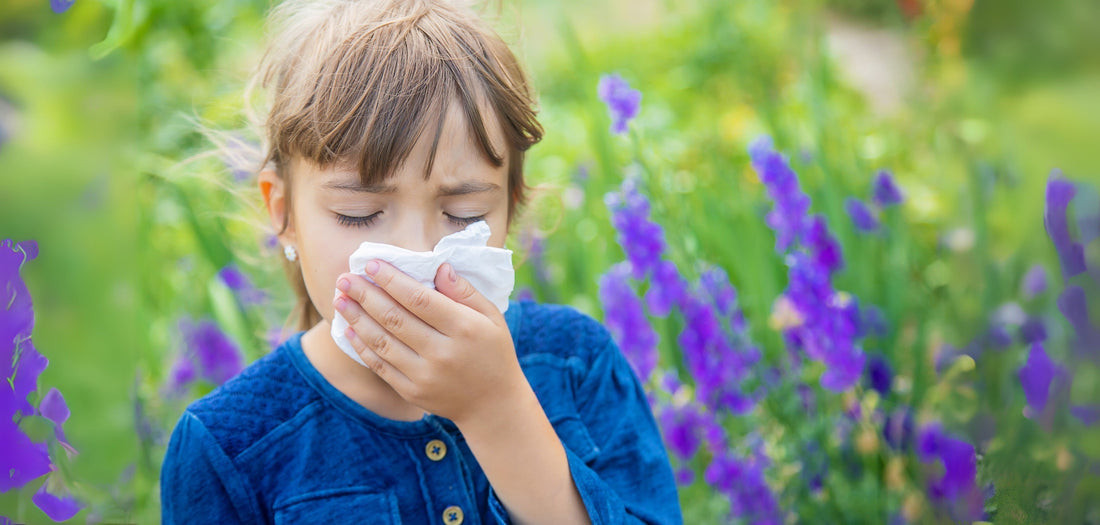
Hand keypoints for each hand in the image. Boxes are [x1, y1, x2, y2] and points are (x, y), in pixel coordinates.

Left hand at [332, 260, 526, 424]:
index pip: (419, 299)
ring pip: (382, 341)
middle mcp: (442, 352)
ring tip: (340, 299)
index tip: (371, 264)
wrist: (492, 404)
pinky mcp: (412, 392)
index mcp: (464, 328)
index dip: (392, 280)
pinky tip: (349, 329)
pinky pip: (380, 366)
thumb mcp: (492, 316)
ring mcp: (425, 375)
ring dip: (357, 318)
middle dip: (365, 295)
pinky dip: (362, 347)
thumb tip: (439, 267)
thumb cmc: (493, 352)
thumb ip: (465, 291)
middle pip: (395, 318)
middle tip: (344, 278)